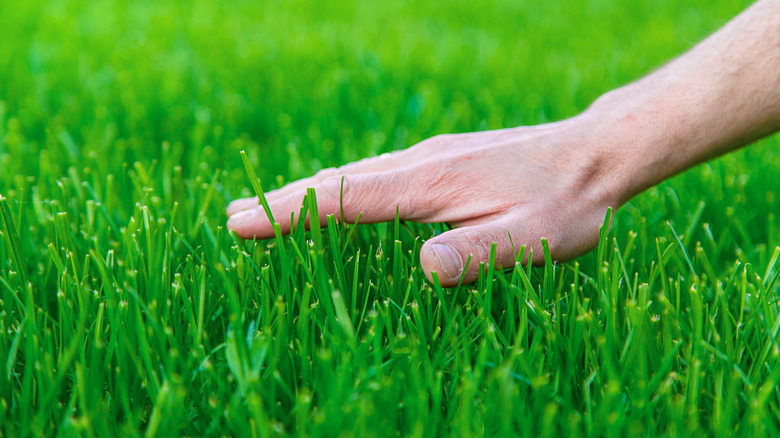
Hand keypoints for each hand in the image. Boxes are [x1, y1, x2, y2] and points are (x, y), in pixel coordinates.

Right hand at [226, 115, 617, 285]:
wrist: (593, 155)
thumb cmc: (564, 204)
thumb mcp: (531, 239)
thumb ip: (476, 254)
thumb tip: (423, 269)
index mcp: (431, 183)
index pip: (345, 199)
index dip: (292, 213)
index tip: (242, 221)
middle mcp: (421, 163)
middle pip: (339, 181)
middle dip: (285, 200)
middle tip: (233, 215)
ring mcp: (431, 158)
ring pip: (356, 176)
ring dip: (310, 191)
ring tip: (271, 208)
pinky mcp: (443, 161)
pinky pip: (378, 175)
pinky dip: (343, 188)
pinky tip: (341, 198)